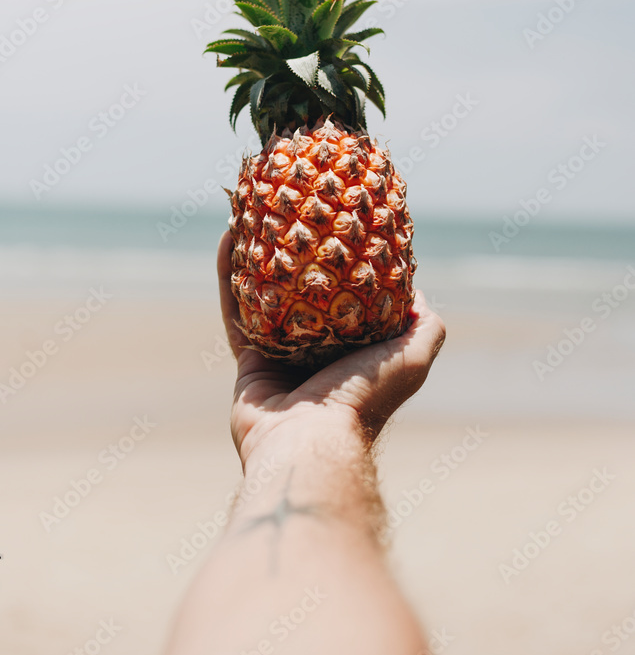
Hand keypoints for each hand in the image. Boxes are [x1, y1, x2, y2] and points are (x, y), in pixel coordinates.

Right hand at [217, 232, 445, 466]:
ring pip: (265, 290)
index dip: (345, 258)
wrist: (309, 441)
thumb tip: (416, 290)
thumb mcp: (413, 358)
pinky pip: (235, 306)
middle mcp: (317, 347)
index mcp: (354, 347)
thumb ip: (426, 327)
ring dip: (259, 253)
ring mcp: (279, 351)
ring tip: (256, 213)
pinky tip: (229, 235)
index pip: (349, 294)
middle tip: (292, 212)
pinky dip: (228, 272)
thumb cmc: (363, 397)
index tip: (341, 220)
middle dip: (297, 252)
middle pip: (303, 288)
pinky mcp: (246, 356)